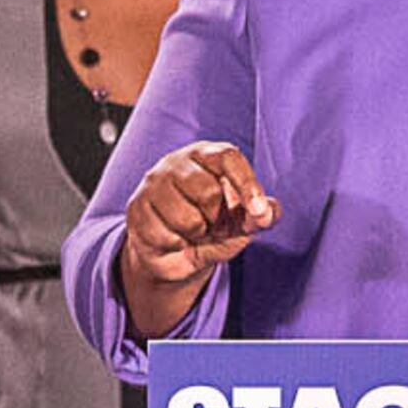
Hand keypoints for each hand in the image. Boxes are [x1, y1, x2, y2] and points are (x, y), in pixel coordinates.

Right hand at [117, 143, 279, 335]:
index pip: (228, 158)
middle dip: (217, 219)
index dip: (247, 184)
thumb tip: (270, 212)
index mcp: (207, 155)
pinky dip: (176, 244)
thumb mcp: (241, 223)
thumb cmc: (211, 226)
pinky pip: (165, 235)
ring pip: (186, 218)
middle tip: (214, 225)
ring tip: (194, 231)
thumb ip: (259, 216)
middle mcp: (176, 162)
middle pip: (207, 191)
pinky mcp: (136, 208)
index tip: (260, 212)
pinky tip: (174, 238)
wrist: (174, 252)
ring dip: (197, 234)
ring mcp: (153, 183)